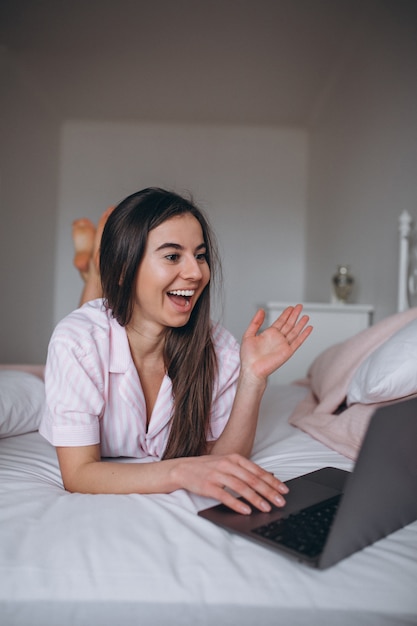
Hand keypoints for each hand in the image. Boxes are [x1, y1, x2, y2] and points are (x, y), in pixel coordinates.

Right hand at [174, 453, 288, 513]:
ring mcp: (217, 474)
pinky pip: (225, 496)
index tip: (284, 490)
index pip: (257, 471)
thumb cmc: (208, 467)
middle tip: (280, 501)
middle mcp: (227, 464)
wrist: (183, 469)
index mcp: (234, 458)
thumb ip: (246, 470)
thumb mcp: (228, 464)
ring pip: (241, 487)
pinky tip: (246, 510)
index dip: (272, 481)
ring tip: (267, 508)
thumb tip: (269, 476)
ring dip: (256, 499)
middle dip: (269, 491)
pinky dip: (237, 504)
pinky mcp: (208, 486)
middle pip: (252, 479)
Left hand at [240, 304, 312, 381]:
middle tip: (300, 306)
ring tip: (306, 316)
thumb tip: (261, 311)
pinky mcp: (288, 352)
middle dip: (294, 315)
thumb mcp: (249, 335)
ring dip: (301, 323)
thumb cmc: (248, 356)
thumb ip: (255, 322)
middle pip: (289, 324)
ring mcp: (283, 345)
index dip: (286, 314)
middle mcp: (277, 338)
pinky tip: (309, 328)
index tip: (291, 307)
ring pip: (295, 331)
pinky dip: (304, 335)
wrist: (252, 369)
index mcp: (269, 334)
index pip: (280, 321)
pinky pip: (298, 342)